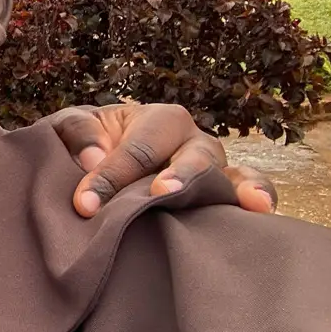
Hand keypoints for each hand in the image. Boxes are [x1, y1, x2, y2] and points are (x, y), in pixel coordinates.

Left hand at [38, 103, 277, 217]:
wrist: (97, 166)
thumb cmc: (85, 144)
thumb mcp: (68, 129)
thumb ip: (77, 133)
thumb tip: (93, 158)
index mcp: (159, 119)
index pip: (138, 148)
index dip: (111, 176)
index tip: (85, 204)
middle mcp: (193, 141)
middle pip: (192, 157)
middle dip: (176, 176)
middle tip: (159, 194)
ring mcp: (214, 169)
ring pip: (226, 175)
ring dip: (230, 189)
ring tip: (246, 202)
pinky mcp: (222, 196)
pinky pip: (246, 192)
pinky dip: (259, 197)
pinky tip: (263, 212)